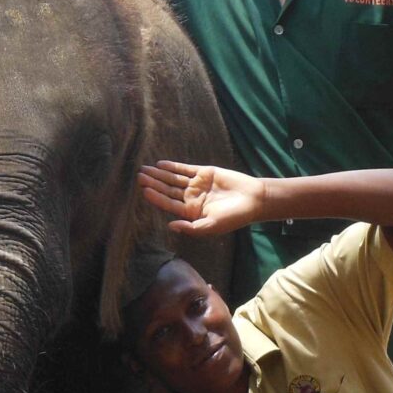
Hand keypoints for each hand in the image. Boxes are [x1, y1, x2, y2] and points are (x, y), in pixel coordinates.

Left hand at [138, 161, 268, 236]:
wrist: (253, 200)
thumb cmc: (233, 217)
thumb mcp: (211, 226)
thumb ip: (191, 227)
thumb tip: (170, 226)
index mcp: (191, 213)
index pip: (169, 204)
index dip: (156, 197)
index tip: (144, 191)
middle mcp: (191, 198)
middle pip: (168, 190)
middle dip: (153, 183)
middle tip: (139, 177)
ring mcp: (197, 185)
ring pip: (174, 179)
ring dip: (160, 174)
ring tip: (145, 169)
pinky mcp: (205, 173)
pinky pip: (185, 169)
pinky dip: (173, 167)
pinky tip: (161, 164)